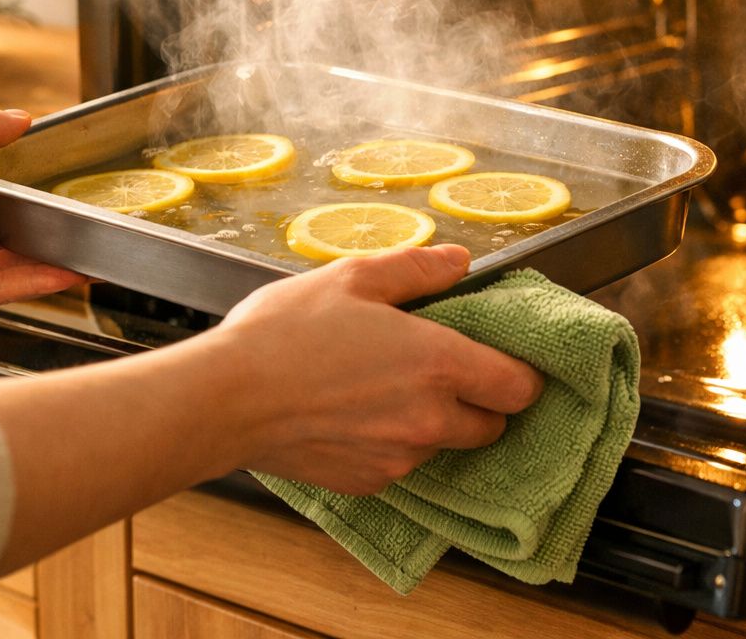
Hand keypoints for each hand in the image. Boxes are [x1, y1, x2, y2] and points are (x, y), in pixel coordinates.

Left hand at [0, 108, 85, 322]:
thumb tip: (26, 119)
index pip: (7, 197)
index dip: (40, 195)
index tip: (75, 190)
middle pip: (18, 234)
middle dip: (55, 232)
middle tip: (97, 222)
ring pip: (18, 266)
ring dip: (57, 260)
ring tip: (98, 250)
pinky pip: (4, 290)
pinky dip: (39, 283)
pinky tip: (70, 270)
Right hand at [219, 245, 544, 494]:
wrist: (224, 399)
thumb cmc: (283, 334)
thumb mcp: (352, 278)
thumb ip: (418, 268)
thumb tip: (459, 262)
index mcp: (438, 364)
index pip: (521, 387)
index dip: (519, 372)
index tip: (502, 358)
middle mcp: (429, 420)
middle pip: (493, 425)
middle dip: (480, 400)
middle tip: (442, 369)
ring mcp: (400, 458)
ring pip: (446, 445)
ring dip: (434, 422)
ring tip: (385, 387)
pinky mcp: (369, 482)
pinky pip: (404, 465)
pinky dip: (394, 443)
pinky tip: (356, 412)